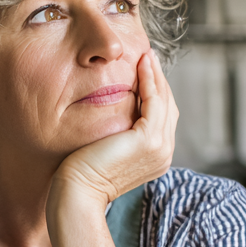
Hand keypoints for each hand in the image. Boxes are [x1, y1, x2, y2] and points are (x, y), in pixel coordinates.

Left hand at [51, 50, 178, 210]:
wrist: (77, 192)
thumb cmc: (82, 173)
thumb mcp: (107, 148)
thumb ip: (119, 133)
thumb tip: (115, 115)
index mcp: (156, 157)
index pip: (161, 117)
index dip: (155, 91)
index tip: (144, 69)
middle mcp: (164, 154)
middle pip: (168, 107)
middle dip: (159, 80)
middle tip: (147, 55)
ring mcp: (160, 148)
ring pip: (164, 101)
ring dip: (156, 75)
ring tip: (146, 55)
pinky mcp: (149, 140)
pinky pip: (154, 101)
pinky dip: (149, 79)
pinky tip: (141, 63)